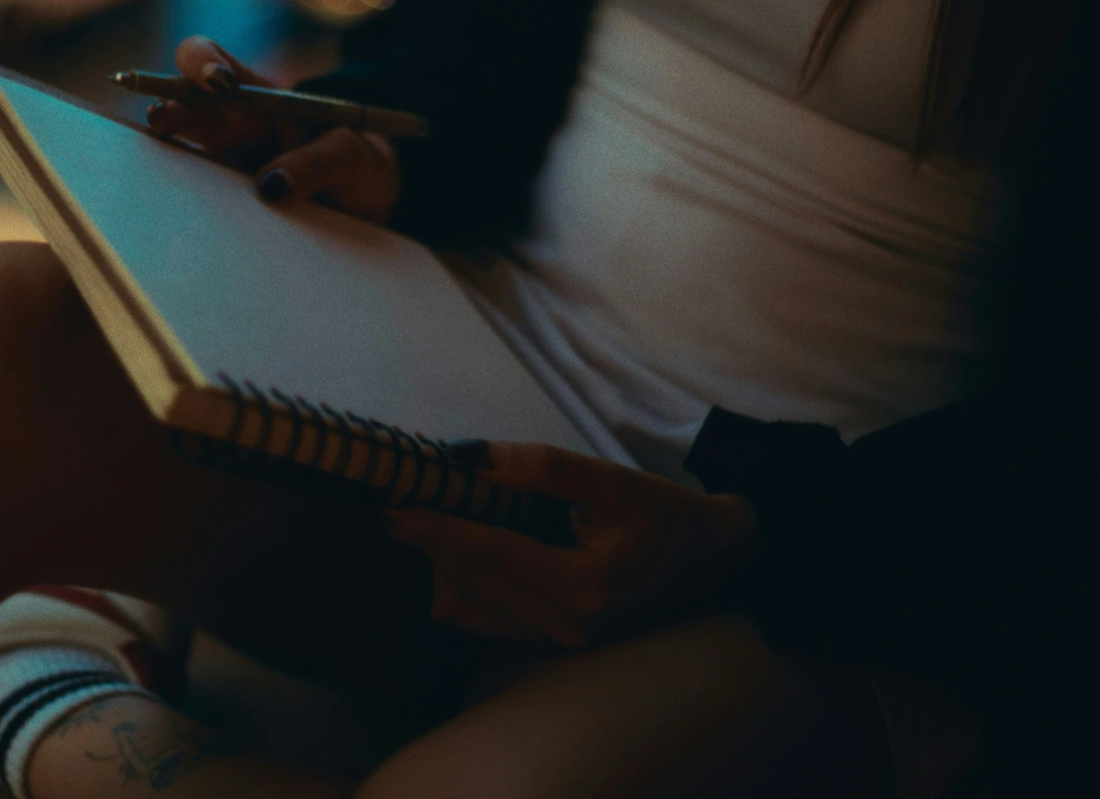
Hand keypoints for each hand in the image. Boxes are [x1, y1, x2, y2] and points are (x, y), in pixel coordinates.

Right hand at [146, 35, 400, 223]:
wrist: (366, 208)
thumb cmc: (359, 167)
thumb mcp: (352, 157)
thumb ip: (320, 162)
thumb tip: (269, 186)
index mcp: (260, 97)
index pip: (214, 62)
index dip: (202, 62)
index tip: (219, 83)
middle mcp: (231, 126)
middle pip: (181, 105)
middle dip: (168, 107)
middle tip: (164, 120)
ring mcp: (224, 165)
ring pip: (179, 150)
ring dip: (165, 150)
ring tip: (157, 160)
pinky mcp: (225, 202)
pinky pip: (195, 197)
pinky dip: (180, 198)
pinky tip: (175, 207)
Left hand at [384, 442, 755, 646]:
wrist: (705, 563)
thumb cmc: (661, 515)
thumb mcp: (609, 479)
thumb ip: (540, 466)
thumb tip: (465, 456)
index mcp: (583, 587)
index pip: (493, 555)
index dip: (439, 528)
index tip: (395, 506)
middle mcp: (565, 626)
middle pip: (470, 582)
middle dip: (432, 541)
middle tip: (400, 500)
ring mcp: (554, 642)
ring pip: (465, 607)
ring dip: (439, 563)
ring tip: (428, 518)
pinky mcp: (544, 643)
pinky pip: (478, 618)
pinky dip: (455, 582)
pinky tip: (452, 548)